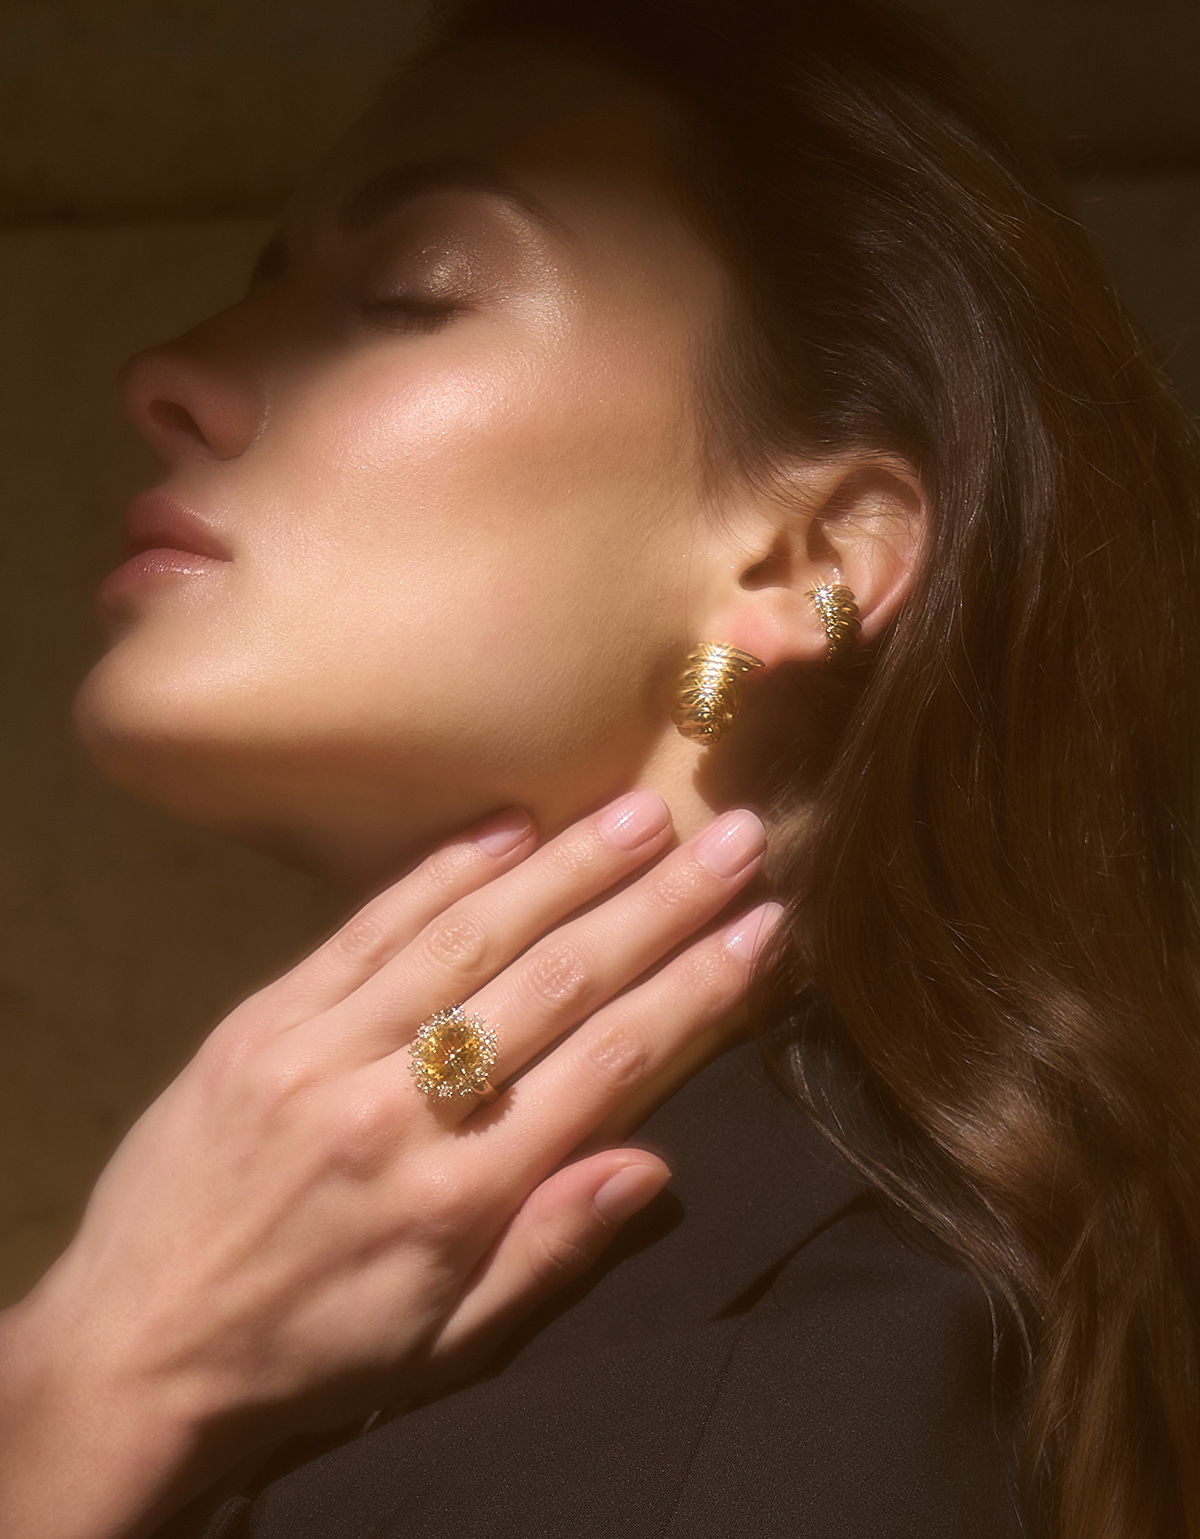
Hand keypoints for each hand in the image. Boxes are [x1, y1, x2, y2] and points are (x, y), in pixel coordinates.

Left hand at [0, 791, 779, 1538]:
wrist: (130, 1347)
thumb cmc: (311, 1352)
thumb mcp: (446, 1343)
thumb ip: (551, 1250)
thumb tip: (656, 1166)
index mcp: (457, 1199)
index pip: (606, 1067)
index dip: (694, 989)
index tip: (761, 928)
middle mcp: (398, 1110)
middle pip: (552, 984)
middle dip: (656, 907)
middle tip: (734, 840)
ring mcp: (323, 1052)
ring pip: (467, 939)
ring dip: (566, 868)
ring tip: (642, 813)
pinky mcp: (262, 1019)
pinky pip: (364, 928)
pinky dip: (441, 870)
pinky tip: (508, 823)